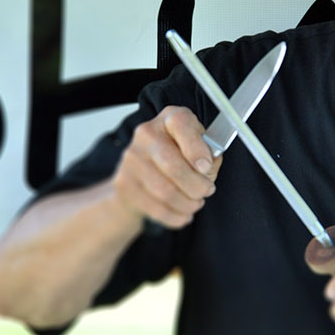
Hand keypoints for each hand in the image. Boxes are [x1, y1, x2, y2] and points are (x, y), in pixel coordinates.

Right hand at [111, 105, 221, 228]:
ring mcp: (132, 158)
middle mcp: (147, 133)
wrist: (141, 174)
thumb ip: (210, 155)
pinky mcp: (124, 183)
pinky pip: (155, 208)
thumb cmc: (178, 157)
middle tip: (206, 191)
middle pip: (173, 165)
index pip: (181, 123)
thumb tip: (206, 169)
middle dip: (197, 185)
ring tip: (195, 203)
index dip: (196, 148)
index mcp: (169, 118)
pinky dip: (175, 216)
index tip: (206, 167)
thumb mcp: (200, 148)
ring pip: (165, 191)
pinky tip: (183, 214)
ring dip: (187, 204)